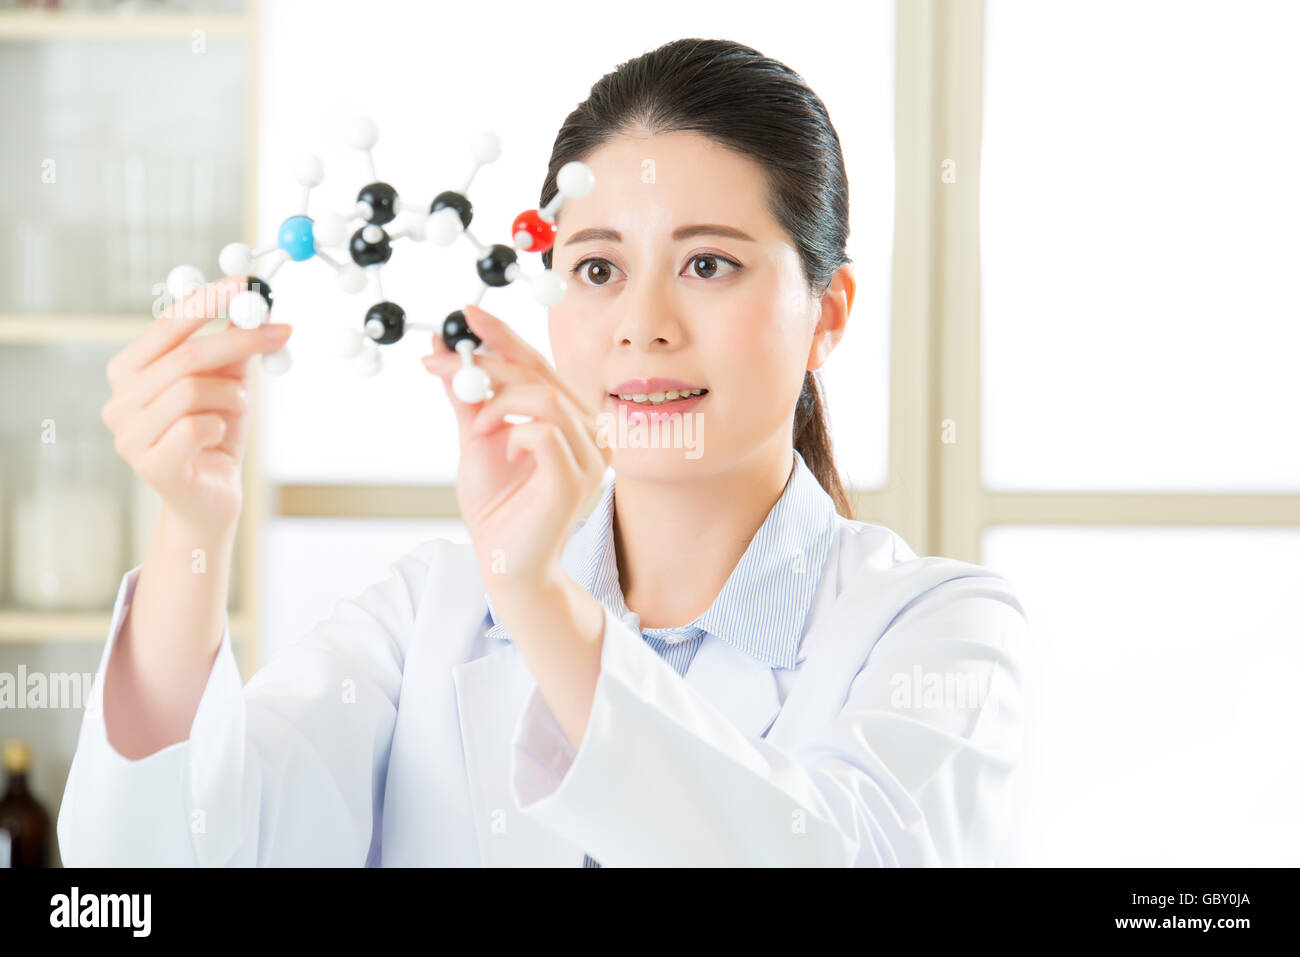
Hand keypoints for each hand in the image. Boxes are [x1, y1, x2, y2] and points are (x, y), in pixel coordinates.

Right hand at [101, 275, 291, 534]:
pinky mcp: (149, 465)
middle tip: (279, 332)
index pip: (166, 325)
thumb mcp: (227, 383)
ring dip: (231, 397)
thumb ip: (232, 346)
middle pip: (184, 356)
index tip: (246, 283)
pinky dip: (221, 428)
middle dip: (238, 341)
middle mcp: (118, 400)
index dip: (206, 301)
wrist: (213, 496)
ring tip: (237, 410)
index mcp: (129, 371)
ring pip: (191, 390)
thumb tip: (254, 302)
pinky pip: (197, 428)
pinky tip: (218, 440)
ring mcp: (127, 435)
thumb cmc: (216, 434)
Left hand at [422, 305, 611, 591]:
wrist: (503, 563)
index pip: (539, 363)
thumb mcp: (476, 440)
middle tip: (442, 364)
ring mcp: (589, 459)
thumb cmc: (498, 507)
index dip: (504, 335)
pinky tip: (505, 451)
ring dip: (501, 403)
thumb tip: (443, 348)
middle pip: (540, 374)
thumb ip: (467, 396)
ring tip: (479, 429)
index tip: (466, 313)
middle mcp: (589, 433)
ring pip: (547, 398)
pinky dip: (517, 434)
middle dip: (487, 363)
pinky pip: (546, 434)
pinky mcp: (574, 483)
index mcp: (571, 418)